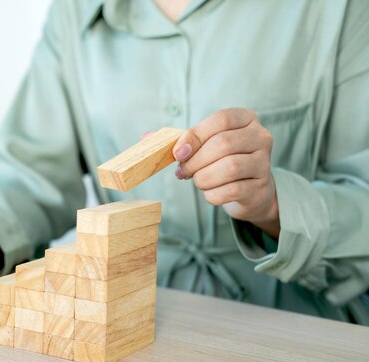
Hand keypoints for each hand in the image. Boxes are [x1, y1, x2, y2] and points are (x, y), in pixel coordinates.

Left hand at [170, 108, 279, 237]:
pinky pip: (232, 190)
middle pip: (223, 145)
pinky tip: (210, 193)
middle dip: (195, 161)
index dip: (195, 136)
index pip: (221, 120)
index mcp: (245, 119)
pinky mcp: (260, 187)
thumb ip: (177, 140)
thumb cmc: (220, 161)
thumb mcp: (202, 145)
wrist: (249, 190)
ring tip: (197, 181)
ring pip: (229, 168)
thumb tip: (146, 138)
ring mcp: (264, 163)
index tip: (177, 153)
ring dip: (203, 178)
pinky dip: (212, 194)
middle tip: (183, 172)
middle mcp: (260, 137)